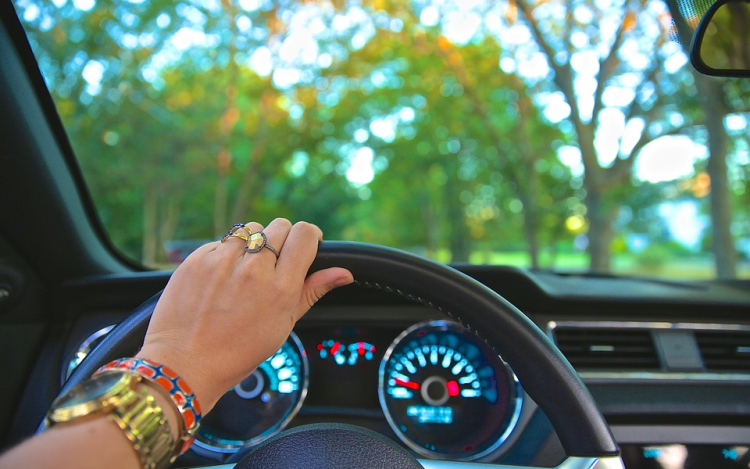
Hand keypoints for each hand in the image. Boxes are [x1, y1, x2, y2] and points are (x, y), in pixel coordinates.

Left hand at [135, 219, 352, 411]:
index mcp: (279, 288)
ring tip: (245, 271)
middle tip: (274, 264)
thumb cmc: (238, 352)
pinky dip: (225, 254)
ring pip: (250, 229)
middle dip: (282, 240)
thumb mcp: (283, 325)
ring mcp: (222, 261)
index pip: (304, 235)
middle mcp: (252, 269)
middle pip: (279, 226)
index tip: (305, 246)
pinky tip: (221, 279)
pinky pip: (221, 242)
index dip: (309, 237)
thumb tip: (343, 273)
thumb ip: (312, 291)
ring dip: (253, 243)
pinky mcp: (196, 259)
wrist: (184, 364)